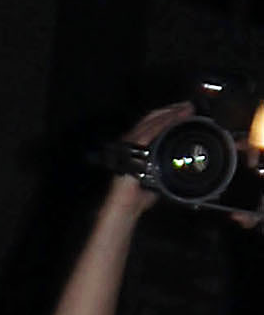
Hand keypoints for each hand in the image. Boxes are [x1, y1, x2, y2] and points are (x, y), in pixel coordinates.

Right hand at [110, 101, 196, 215]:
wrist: (126, 208)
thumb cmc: (139, 196)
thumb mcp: (159, 176)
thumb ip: (168, 165)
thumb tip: (185, 160)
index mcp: (138, 146)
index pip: (154, 123)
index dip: (170, 114)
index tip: (186, 110)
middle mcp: (132, 142)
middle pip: (152, 117)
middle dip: (172, 110)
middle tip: (189, 106)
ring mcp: (130, 144)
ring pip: (150, 121)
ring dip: (169, 113)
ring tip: (185, 110)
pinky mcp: (129, 150)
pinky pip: (147, 133)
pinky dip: (161, 124)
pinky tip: (173, 119)